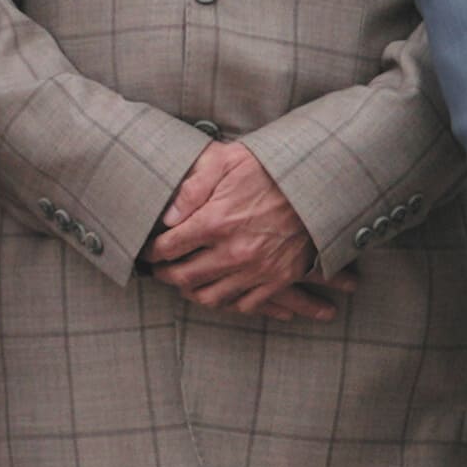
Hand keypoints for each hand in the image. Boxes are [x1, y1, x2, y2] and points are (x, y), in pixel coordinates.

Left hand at [146, 141, 328, 317]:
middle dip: (166, 276)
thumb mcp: (227, 162)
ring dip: (192, 293)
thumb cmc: (271, 168)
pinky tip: (220, 291)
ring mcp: (256, 269)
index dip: (151, 252)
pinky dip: (227, 302)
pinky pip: (244, 304)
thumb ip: (192, 187)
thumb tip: (166, 216)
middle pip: (184, 277)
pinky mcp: (278, 279)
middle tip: (160, 271)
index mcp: (216, 221)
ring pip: (210, 297)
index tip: (147, 252)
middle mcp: (233, 252)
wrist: (319, 184)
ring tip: (185, 284)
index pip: (168, 247)